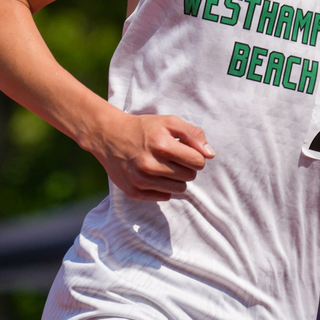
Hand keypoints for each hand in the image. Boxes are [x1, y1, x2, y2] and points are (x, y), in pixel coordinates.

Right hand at [87, 111, 214, 201]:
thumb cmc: (143, 128)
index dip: (196, 156)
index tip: (186, 151)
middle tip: (172, 158)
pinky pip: (164, 197)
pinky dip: (162, 188)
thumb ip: (193, 134)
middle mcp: (150, 165)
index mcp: (162, 145)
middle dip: (186, 167)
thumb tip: (210, 154)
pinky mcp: (133, 192)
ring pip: (179, 189)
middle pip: (190, 176)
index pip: (198, 161)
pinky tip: (153, 175)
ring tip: (164, 166)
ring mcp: (140, 180)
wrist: (108, 136)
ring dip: (176, 178)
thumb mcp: (169, 122)